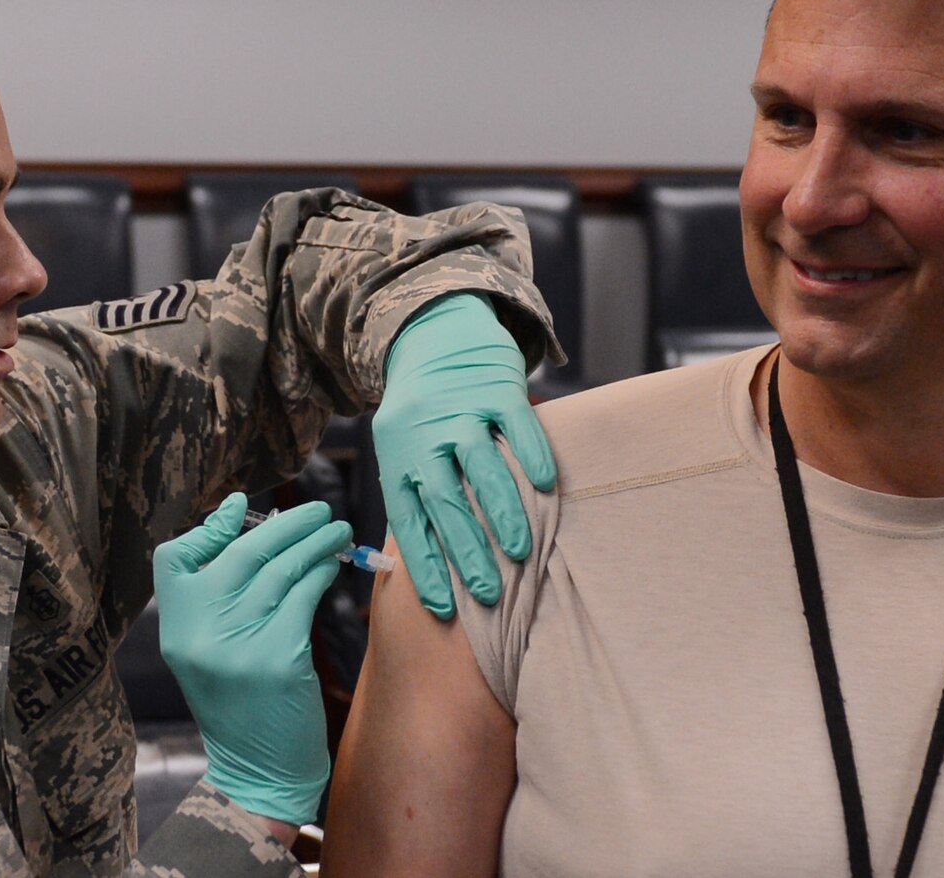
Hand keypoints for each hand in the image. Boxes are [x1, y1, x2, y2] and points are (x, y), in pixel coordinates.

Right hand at [152, 494, 348, 824]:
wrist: (258, 770)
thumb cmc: (240, 700)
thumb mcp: (208, 650)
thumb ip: (215, 596)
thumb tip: (237, 516)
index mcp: (175, 629)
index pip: (173, 558)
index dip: (209, 528)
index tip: (242, 507)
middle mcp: (199, 634)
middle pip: (242, 553)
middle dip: (287, 524)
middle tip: (318, 510)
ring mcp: (238, 646)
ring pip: (280, 570)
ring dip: (315, 542)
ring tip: (335, 530)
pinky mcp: (278, 659)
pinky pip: (303, 597)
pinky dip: (321, 574)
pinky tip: (332, 565)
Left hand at [372, 292, 557, 618]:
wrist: (434, 334)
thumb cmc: (424, 411)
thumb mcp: (405, 449)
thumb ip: (420, 496)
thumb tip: (435, 567)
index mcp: (399, 457)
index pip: (409, 521)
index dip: (424, 566)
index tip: (442, 609)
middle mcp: (425, 435)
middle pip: (443, 499)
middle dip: (465, 550)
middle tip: (487, 593)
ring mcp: (461, 409)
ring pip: (480, 465)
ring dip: (500, 510)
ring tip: (518, 552)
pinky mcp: (495, 388)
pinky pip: (515, 425)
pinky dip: (530, 455)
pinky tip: (544, 487)